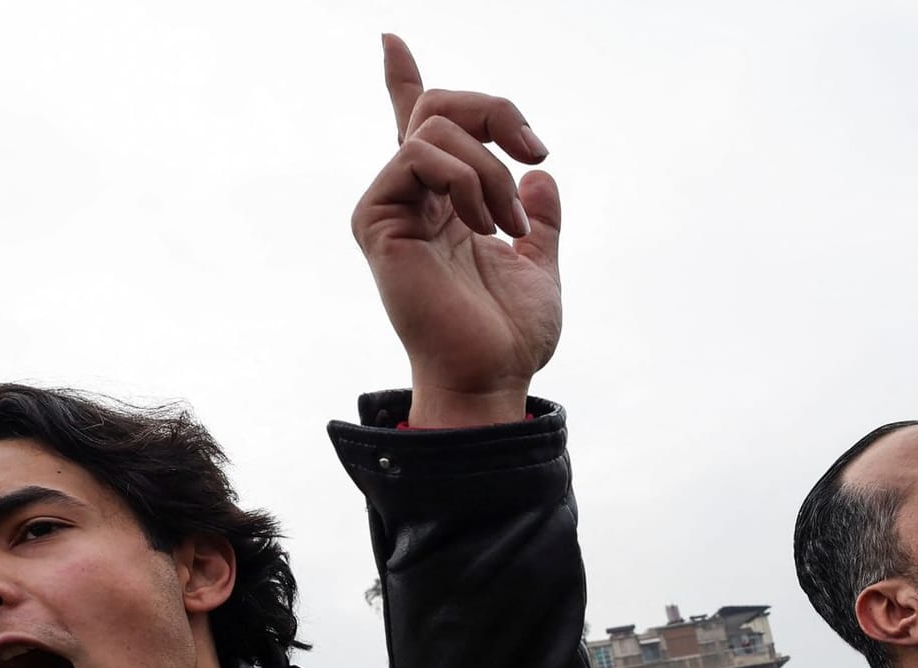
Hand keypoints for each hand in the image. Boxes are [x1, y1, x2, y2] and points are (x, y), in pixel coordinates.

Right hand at [352, 35, 561, 427]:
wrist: (491, 376)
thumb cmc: (510, 334)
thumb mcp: (541, 262)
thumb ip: (540, 217)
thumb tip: (541, 174)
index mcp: (443, 204)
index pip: (420, 130)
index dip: (404, 82)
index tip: (390, 40)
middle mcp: (410, 198)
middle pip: (439, 108)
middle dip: (497, 113)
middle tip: (535, 151)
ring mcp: (389, 206)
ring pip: (435, 127)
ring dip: (490, 168)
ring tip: (507, 224)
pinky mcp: (376, 220)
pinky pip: (417, 155)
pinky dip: (465, 178)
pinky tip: (482, 223)